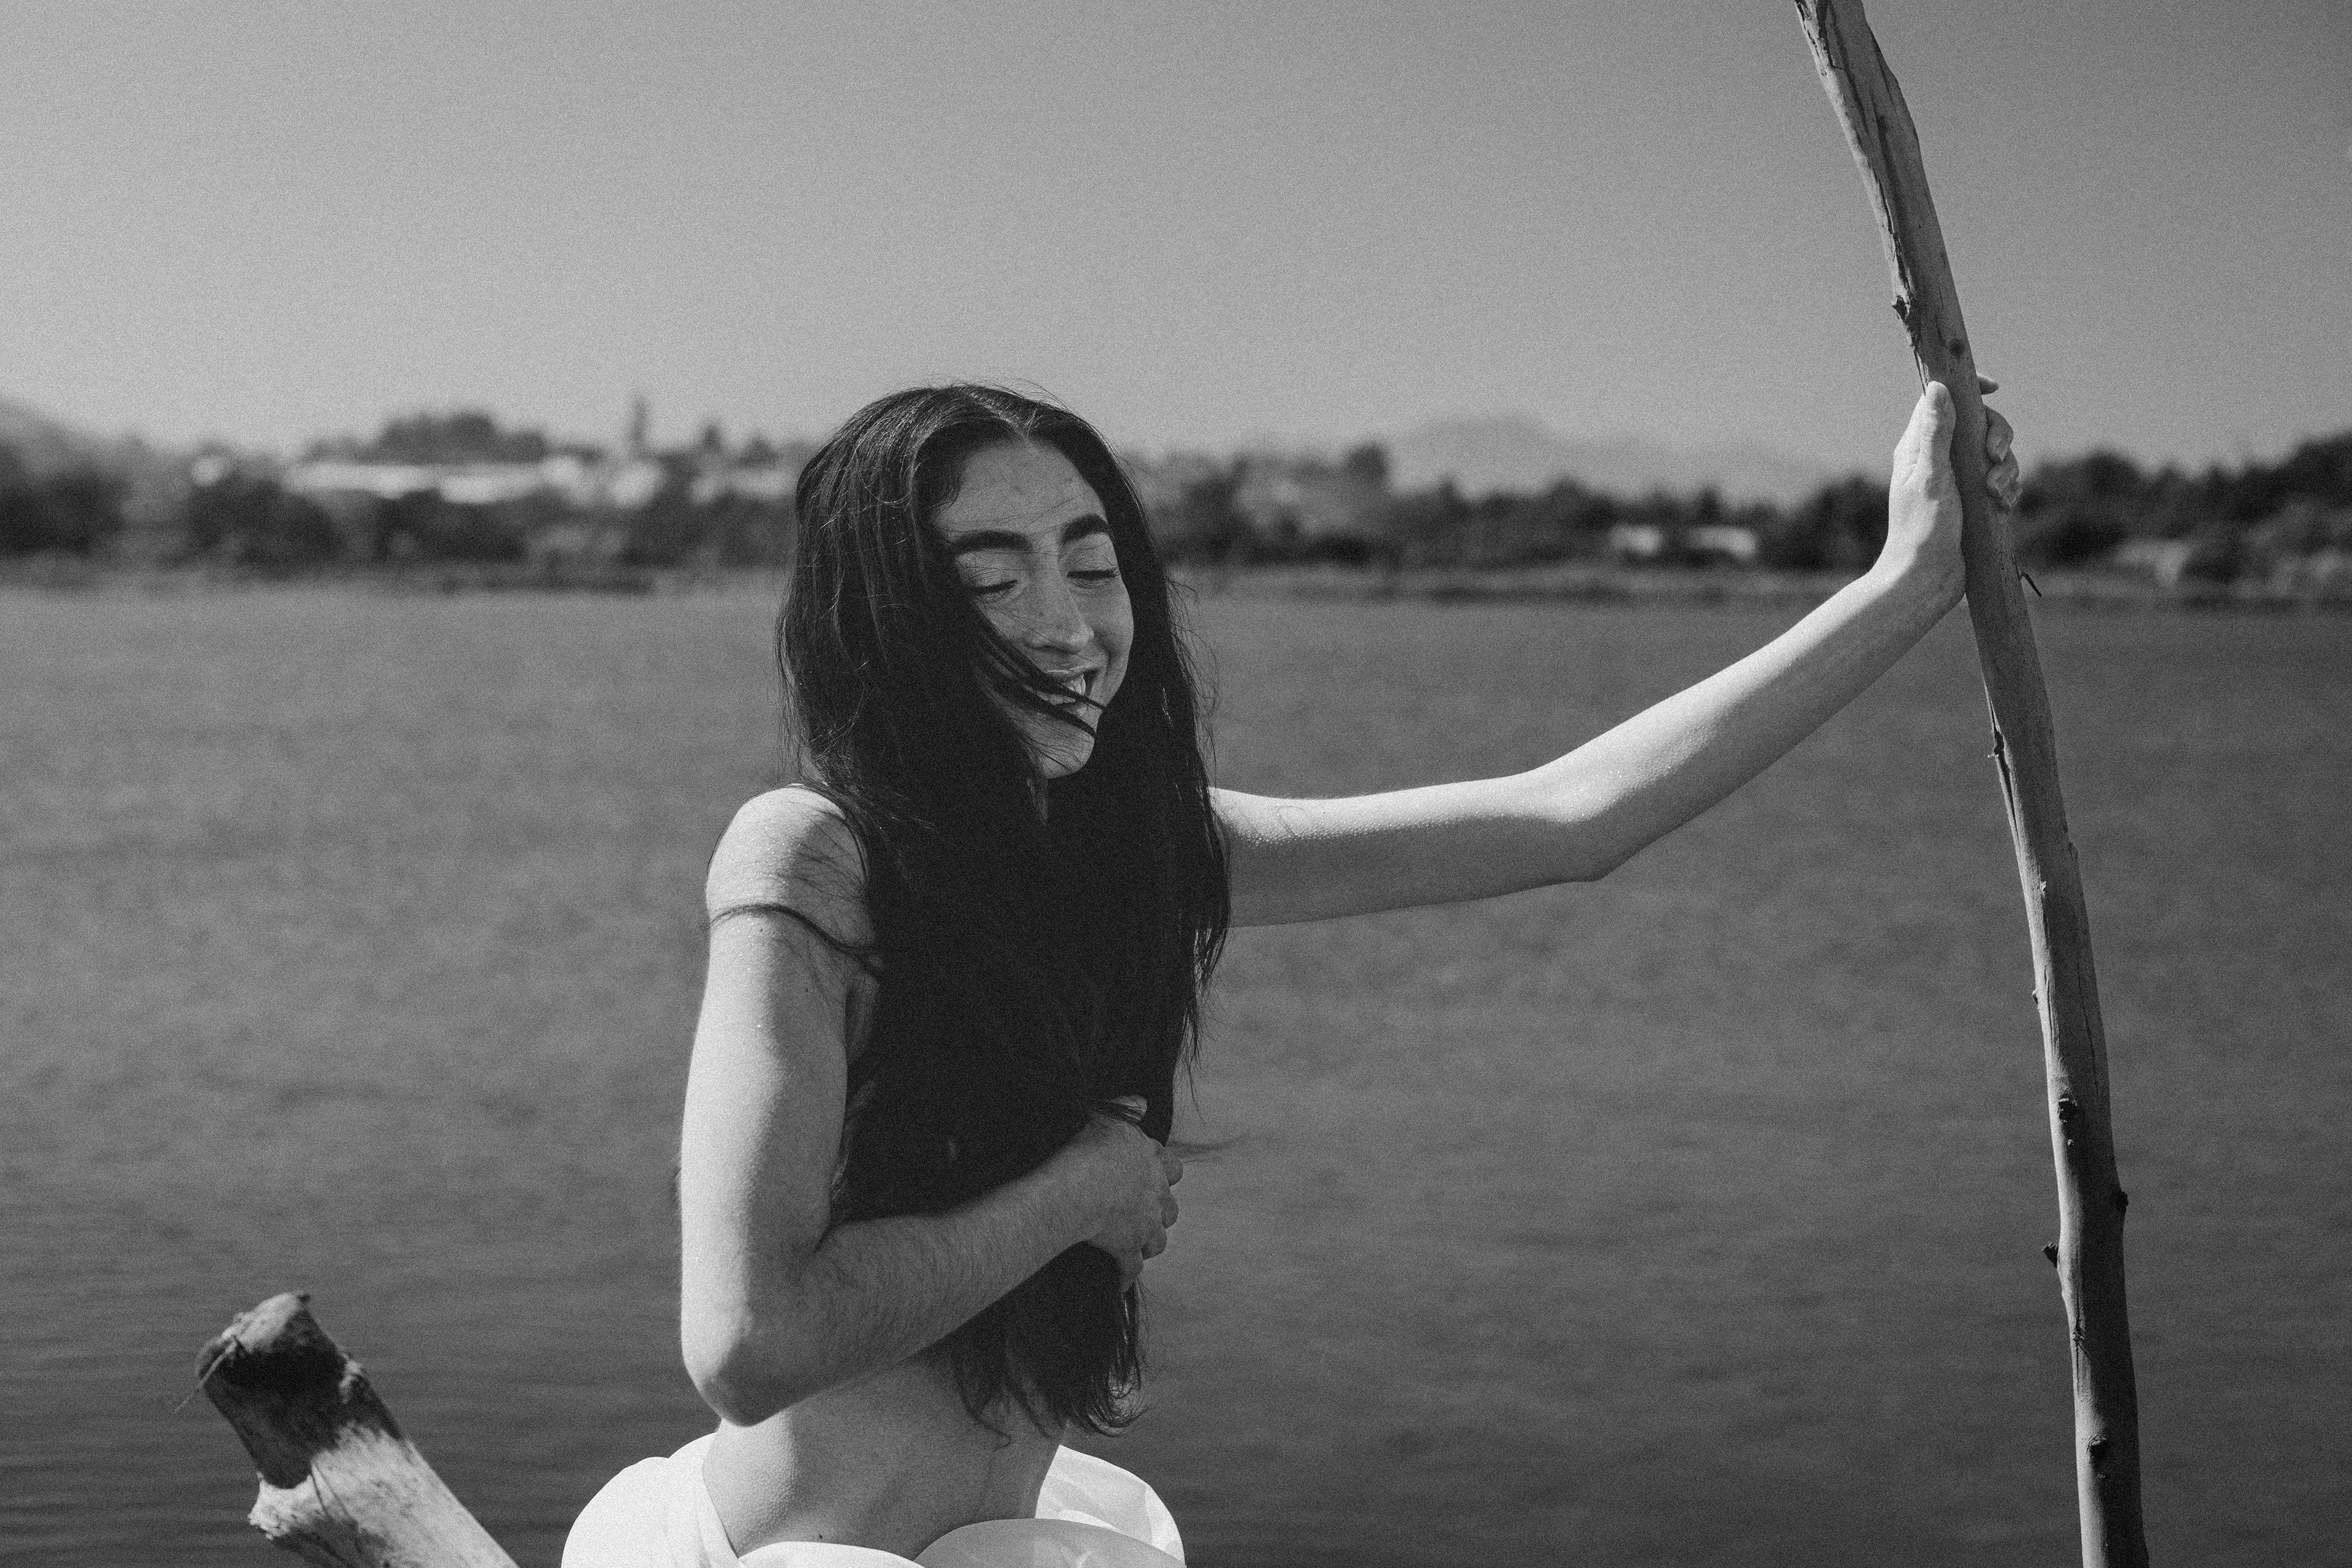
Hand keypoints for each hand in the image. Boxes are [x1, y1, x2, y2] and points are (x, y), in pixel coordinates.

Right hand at [1058, 1096, 1181, 1285]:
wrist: (1075, 1189)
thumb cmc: (1085, 1148)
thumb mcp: (1104, 1117)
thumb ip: (1125, 1109)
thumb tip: (1142, 1101)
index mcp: (1151, 1161)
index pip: (1172, 1167)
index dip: (1163, 1172)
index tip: (1151, 1175)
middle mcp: (1155, 1193)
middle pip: (1171, 1208)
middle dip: (1161, 1211)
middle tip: (1145, 1214)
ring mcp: (1145, 1223)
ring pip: (1159, 1240)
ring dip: (1149, 1242)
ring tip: (1137, 1246)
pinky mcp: (1129, 1248)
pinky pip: (1131, 1269)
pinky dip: (1124, 1277)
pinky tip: (1118, 1286)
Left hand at [1882, 375, 2020, 593]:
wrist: (1926, 579)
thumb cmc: (1922, 531)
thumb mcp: (1932, 477)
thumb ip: (1937, 434)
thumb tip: (1938, 387)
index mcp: (1920, 447)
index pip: (1944, 401)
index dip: (1969, 390)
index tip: (1994, 388)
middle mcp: (1939, 458)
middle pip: (1980, 424)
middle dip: (1997, 435)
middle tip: (1993, 457)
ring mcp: (1958, 479)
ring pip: (1996, 454)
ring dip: (2005, 468)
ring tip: (1995, 494)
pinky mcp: (1975, 500)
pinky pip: (2002, 480)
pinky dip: (2008, 489)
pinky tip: (2003, 506)